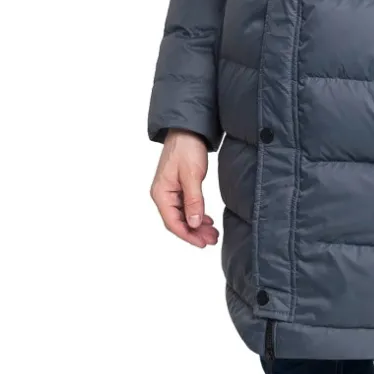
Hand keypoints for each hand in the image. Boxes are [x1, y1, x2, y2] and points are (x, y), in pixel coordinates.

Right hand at [150, 130, 219, 245]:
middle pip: (178, 221)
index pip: (172, 222)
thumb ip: (193, 200)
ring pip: (183, 215)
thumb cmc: (186, 149)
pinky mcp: (178, 188)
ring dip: (197, 225)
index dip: (187, 235)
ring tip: (212, 233)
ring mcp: (170, 192)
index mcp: (161, 193)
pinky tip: (207, 220)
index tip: (202, 243)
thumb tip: (193, 223)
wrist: (188, 130)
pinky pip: (186, 207)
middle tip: (212, 239)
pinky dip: (196, 214)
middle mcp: (163, 195)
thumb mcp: (192, 176)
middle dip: (194, 232)